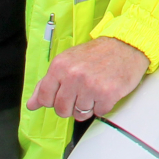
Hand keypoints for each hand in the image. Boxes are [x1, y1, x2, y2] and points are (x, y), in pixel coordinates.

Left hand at [26, 36, 149, 120]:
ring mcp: (90, 86)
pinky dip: (103, 105)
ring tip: (96, 88)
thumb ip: (47, 83)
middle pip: (62, 110)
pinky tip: (106, 90)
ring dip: (89, 105)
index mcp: (60, 66)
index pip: (44, 98)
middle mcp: (73, 75)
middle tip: (83, 91)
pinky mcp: (107, 94)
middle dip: (72, 105)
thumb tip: (32, 104)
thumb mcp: (68, 61)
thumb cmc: (97, 53)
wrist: (126, 44)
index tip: (63, 94)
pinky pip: (98, 112)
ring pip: (80, 114)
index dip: (53, 100)